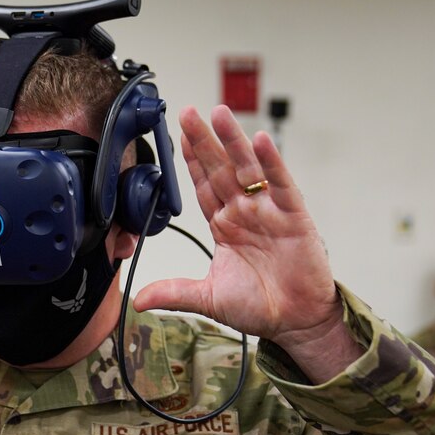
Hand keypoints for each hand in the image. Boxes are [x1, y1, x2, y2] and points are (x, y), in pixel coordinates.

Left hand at [134, 106, 360, 381]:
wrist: (296, 322)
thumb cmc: (260, 307)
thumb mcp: (209, 298)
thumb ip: (175, 293)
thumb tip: (139, 299)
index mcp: (225, 226)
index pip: (204, 187)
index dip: (192, 162)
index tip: (177, 137)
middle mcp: (246, 212)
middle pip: (221, 169)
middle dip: (205, 141)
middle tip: (187, 112)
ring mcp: (269, 211)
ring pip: (248, 169)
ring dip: (234, 141)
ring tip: (219, 114)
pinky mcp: (294, 216)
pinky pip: (281, 184)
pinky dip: (272, 163)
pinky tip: (261, 141)